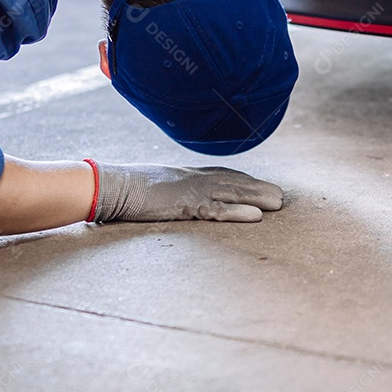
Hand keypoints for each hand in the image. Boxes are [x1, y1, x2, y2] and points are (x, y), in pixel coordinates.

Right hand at [86, 161, 283, 222]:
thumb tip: (167, 197)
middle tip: (281, 196)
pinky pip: (217, 209)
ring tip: (279, 204)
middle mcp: (193, 178)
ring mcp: (191, 190)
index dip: (243, 180)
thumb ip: (166, 190)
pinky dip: (238, 211)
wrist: (111, 185)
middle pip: (233, 181)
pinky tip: (256, 216)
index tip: (260, 184)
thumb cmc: (124, 187)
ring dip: (257, 197)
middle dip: (258, 188)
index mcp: (185, 174)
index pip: (221, 174)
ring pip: (232, 192)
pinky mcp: (186, 204)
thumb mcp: (151, 187)